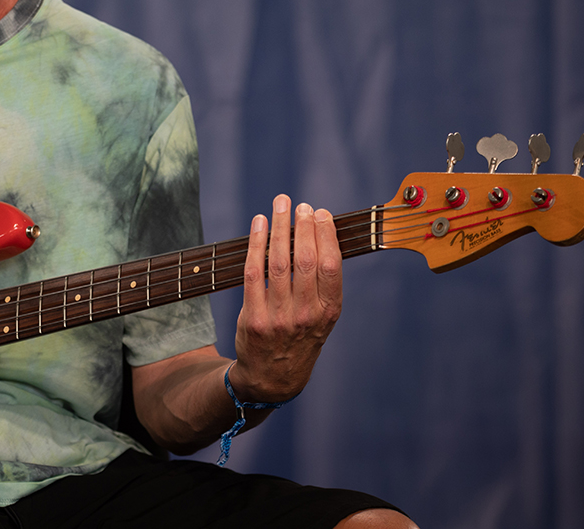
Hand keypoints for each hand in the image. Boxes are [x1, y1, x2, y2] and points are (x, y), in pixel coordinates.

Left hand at [230, 194, 341, 402]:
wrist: (273, 378)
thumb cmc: (301, 337)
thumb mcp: (322, 316)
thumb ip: (323, 282)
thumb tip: (319, 232)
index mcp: (328, 311)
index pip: (331, 265)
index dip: (326, 235)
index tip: (321, 213)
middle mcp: (306, 314)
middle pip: (304, 260)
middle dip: (302, 226)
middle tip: (300, 205)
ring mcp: (278, 318)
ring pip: (278, 262)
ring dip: (279, 228)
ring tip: (280, 205)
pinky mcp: (253, 318)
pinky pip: (253, 273)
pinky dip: (256, 244)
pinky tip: (258, 224)